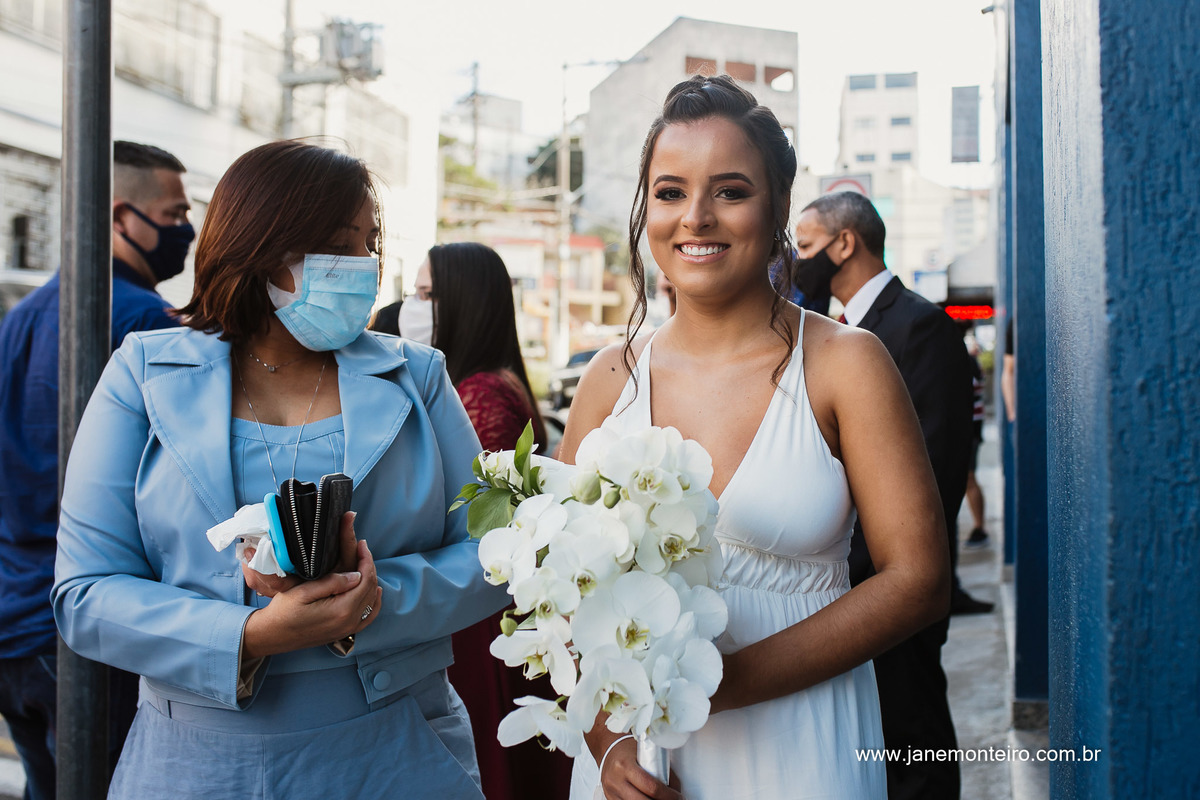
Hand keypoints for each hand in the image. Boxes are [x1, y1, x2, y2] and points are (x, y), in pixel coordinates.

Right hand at [241, 514, 380, 658]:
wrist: (273, 635)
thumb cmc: (284, 612)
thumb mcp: (304, 591)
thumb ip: (332, 582)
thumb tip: (357, 575)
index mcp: (342, 610)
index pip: (365, 580)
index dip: (366, 560)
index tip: (362, 544)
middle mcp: (349, 622)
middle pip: (370, 589)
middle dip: (369, 567)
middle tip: (363, 549)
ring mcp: (348, 629)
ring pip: (371, 601)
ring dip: (371, 581)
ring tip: (365, 563)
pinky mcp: (344, 632)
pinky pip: (368, 617)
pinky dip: (373, 602)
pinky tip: (374, 592)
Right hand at [587, 724, 681, 799]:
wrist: (608, 750)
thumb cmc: (628, 750)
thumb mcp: (645, 755)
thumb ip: (661, 771)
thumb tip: (676, 790)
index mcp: (625, 765)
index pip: (651, 787)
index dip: (669, 796)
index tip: (679, 797)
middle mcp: (616, 780)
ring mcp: (611, 792)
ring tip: (659, 799)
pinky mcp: (610, 798)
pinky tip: (647, 798)